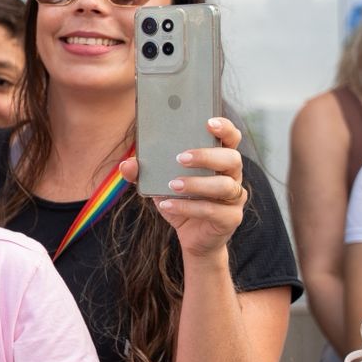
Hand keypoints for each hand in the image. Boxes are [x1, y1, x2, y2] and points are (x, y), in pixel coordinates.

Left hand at [122, 117, 246, 257]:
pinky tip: (167, 205)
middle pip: (232, 158)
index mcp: (219, 161)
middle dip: (207, 156)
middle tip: (180, 157)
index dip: (225, 128)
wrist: (194, 239)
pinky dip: (187, 207)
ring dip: (196, 183)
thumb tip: (127, 165)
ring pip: (224, 185)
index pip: (231, 138)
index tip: (209, 122)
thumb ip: (145, 173)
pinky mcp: (230, 218)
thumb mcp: (160, 185)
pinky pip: (212, 210)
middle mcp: (232, 176)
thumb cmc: (181, 202)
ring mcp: (234, 198)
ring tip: (172, 184)